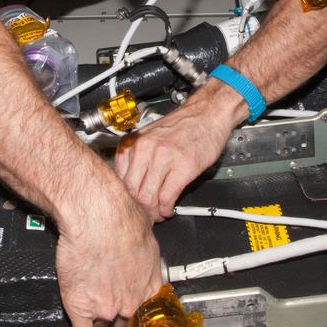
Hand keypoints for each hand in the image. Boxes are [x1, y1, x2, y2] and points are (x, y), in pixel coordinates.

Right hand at [55, 182, 161, 326]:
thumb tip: (142, 239)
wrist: (95, 217)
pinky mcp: (80, 308)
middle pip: (124, 320)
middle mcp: (131, 302)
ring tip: (90, 302)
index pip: (146, 309)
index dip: (134, 304)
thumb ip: (144, 247)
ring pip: (103, 326)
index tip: (128, 302)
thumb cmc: (121, 217)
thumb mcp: (147, 230)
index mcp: (150, 284)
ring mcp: (106, 309)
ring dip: (97, 318)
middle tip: (105, 294)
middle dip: (115, 309)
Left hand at [116, 102, 235, 220]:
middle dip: (139, 208)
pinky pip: (167, 197)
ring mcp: (163, 157)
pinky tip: (169, 209)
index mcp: (134, 142)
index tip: (133, 205)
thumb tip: (128, 182)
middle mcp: (145, 149)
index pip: (119, 179)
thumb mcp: (150, 135)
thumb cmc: (183, 124)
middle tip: (146, 214)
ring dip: (153, 212)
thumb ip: (136, 156)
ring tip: (158, 214)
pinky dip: (167, 209)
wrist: (207, 112)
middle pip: (131, 191)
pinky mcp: (183, 166)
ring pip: (147, 197)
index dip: (126, 198)